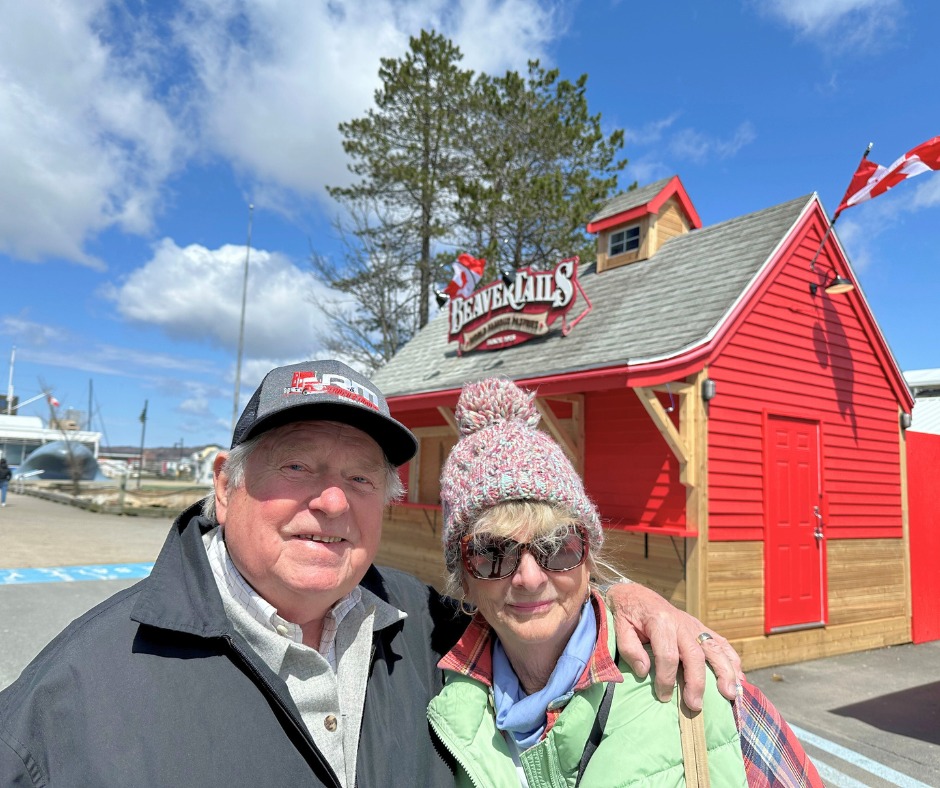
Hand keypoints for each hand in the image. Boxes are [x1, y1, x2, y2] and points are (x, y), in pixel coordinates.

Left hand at [604, 582, 744, 710]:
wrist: (637, 594)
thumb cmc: (628, 614)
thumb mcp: (620, 628)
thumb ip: (629, 648)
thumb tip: (644, 671)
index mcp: (660, 622)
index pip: (668, 655)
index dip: (666, 679)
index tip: (663, 697)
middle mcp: (681, 623)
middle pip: (695, 655)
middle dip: (697, 683)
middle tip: (696, 706)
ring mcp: (694, 625)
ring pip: (715, 649)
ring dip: (725, 672)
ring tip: (730, 695)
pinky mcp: (701, 628)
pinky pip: (721, 643)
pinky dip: (732, 660)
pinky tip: (739, 678)